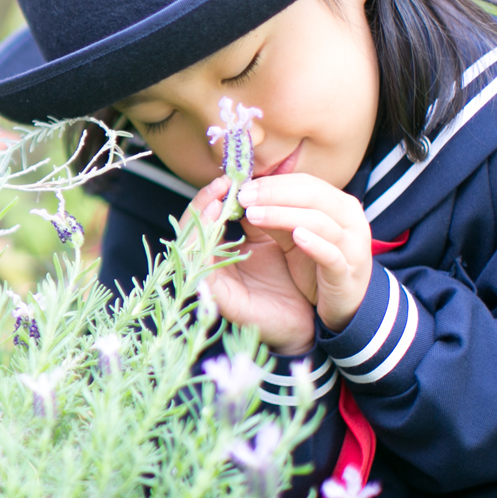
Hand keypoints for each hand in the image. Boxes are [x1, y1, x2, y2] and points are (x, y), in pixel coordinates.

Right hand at [189, 178, 315, 355]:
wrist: (308, 318)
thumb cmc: (291, 278)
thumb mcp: (274, 239)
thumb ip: (259, 217)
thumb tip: (250, 183)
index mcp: (221, 250)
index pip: (204, 219)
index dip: (210, 197)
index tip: (228, 179)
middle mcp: (210, 264)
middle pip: (190, 228)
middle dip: (202, 203)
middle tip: (221, 185)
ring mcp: (209, 280)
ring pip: (188, 245)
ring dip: (198, 220)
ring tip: (216, 202)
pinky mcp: (216, 296)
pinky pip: (199, 267)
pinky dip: (202, 244)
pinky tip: (218, 227)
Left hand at [236, 174, 372, 331]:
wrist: (348, 305)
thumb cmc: (318, 265)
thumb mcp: (295, 236)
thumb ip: (276, 216)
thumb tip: (245, 198)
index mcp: (339, 205)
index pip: (305, 183)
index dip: (273, 183)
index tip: (243, 186)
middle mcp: (351, 220)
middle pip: (312, 195)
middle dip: (273, 194)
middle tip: (243, 198)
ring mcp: (353, 246)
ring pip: (319, 221)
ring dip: (283, 214)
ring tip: (253, 214)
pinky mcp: (348, 273)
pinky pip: (332, 254)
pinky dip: (314, 243)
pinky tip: (295, 236)